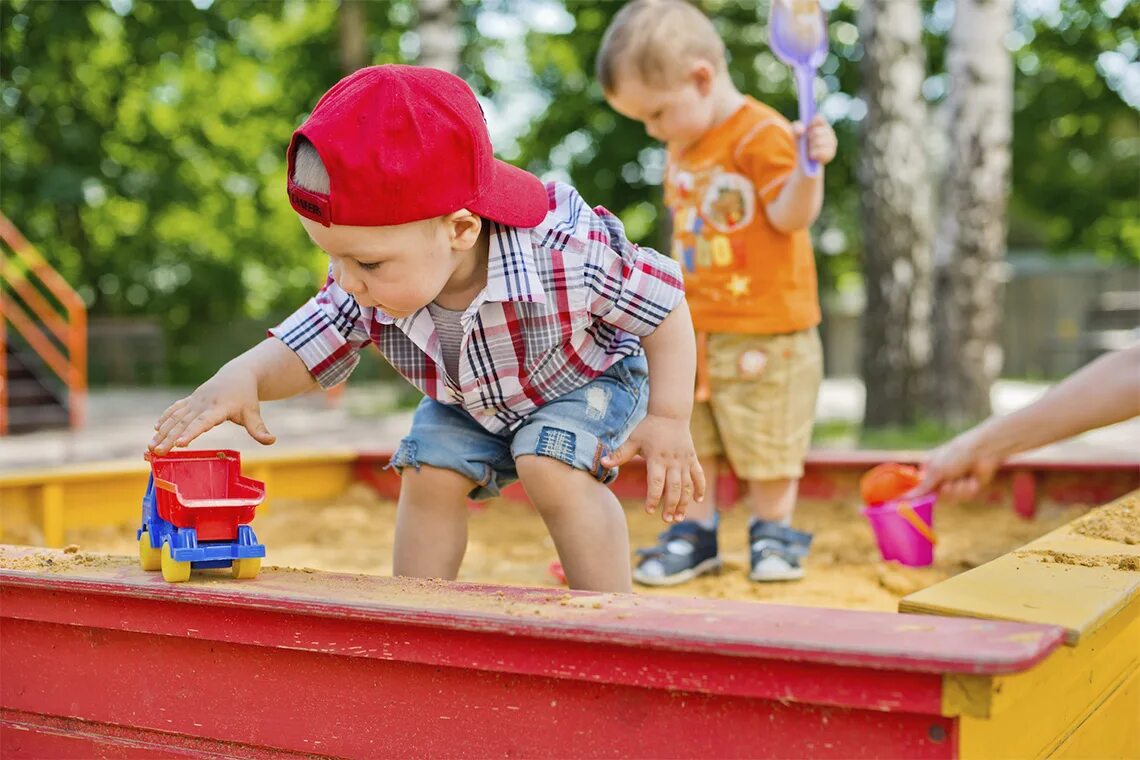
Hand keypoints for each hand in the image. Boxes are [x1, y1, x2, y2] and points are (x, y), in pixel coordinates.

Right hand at [149, 366, 275, 453]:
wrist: (237, 375)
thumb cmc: (246, 397)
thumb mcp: (253, 413)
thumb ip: (258, 429)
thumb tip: (271, 441)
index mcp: (219, 408)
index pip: (203, 422)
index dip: (191, 432)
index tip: (180, 444)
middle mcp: (203, 403)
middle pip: (184, 422)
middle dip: (169, 438)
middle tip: (157, 452)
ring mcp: (194, 401)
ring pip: (175, 417)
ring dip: (162, 432)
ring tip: (150, 447)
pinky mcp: (190, 400)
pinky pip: (174, 410)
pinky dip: (164, 419)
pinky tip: (155, 430)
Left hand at [602, 414, 705, 522]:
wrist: (670, 413)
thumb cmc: (649, 428)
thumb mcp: (633, 439)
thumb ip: (620, 454)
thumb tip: (603, 463)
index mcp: (657, 458)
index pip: (656, 483)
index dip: (653, 498)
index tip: (649, 511)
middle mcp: (673, 462)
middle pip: (674, 488)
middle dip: (671, 505)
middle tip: (666, 520)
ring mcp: (685, 461)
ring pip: (687, 485)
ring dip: (684, 502)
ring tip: (679, 517)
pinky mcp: (693, 459)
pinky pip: (699, 475)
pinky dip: (700, 488)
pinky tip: (698, 500)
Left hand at [793, 114, 836, 166]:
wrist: (805, 161)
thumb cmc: (802, 144)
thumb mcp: (796, 135)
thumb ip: (796, 128)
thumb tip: (802, 130)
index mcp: (822, 124)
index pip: (819, 118)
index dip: (811, 123)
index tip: (807, 128)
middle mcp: (829, 132)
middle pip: (817, 131)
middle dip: (809, 138)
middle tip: (807, 142)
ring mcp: (832, 142)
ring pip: (818, 142)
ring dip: (811, 147)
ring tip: (810, 149)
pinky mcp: (831, 153)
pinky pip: (821, 152)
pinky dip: (814, 154)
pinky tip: (812, 155)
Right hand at [910, 428, 1001, 502]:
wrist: (983, 452)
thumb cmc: (956, 455)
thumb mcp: (936, 471)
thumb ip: (922, 487)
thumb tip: (903, 498)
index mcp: (930, 470)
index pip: (921, 489)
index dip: (920, 497)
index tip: (916, 505)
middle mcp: (941, 477)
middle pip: (937, 497)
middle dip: (945, 492)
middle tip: (948, 484)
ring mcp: (955, 482)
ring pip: (952, 498)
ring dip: (958, 490)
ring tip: (963, 479)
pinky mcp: (968, 488)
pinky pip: (965, 497)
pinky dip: (968, 489)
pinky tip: (972, 479)